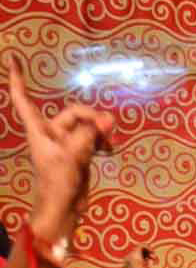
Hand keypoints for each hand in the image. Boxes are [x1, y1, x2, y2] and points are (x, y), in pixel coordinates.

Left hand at [8, 54, 114, 240]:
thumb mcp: (73, 156)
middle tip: (109, 128)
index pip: (24, 99)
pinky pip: (93, 138)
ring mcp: (66, 143)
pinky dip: (103, 141)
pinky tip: (109, 150)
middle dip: (92, 118)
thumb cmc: (58, 183)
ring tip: (110, 142)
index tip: (12, 57)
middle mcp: (51, 133)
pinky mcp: (80, 153)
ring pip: (87, 125)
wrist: (63, 210)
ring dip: (100, 131)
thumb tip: (105, 121)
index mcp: (39, 131)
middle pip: (73, 113)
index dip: (18, 79)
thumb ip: (88, 134)